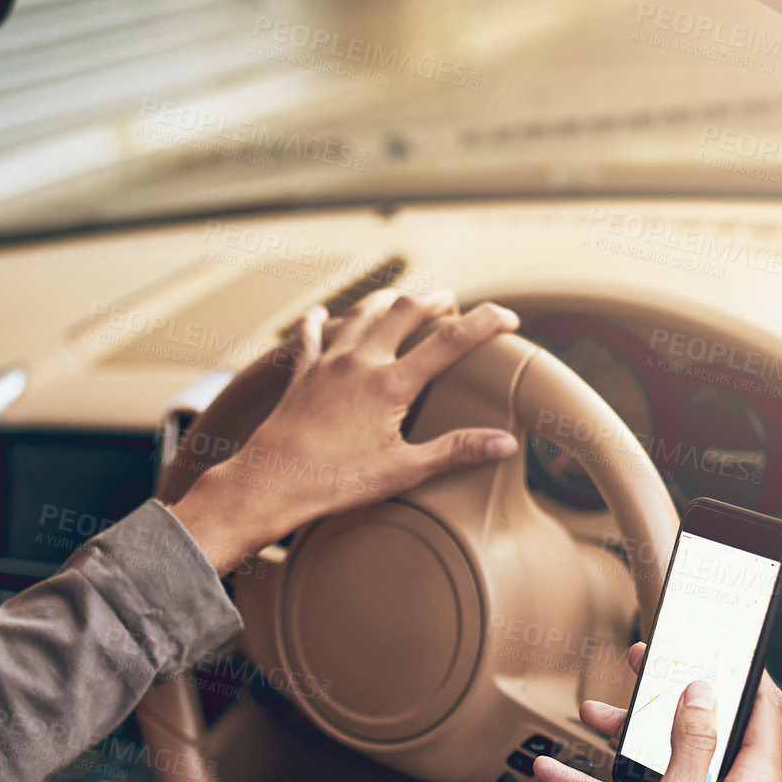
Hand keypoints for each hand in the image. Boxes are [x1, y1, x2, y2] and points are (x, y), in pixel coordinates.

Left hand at [171, 289, 519, 574]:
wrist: (271, 482)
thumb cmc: (336, 482)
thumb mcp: (403, 471)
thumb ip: (455, 451)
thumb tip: (504, 443)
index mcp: (391, 384)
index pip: (451, 340)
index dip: (487, 323)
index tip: (510, 319)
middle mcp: (360, 362)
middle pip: (405, 310)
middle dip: (434, 299)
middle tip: (452, 301)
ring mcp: (328, 363)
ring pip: (361, 312)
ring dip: (386, 300)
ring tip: (402, 299)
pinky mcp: (301, 373)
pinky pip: (311, 335)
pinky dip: (320, 321)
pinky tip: (322, 314)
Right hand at [533, 645, 781, 781]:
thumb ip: (688, 741)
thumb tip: (702, 691)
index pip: (762, 711)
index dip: (739, 672)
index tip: (714, 640)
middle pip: (707, 733)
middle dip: (666, 700)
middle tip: (641, 664)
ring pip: (668, 764)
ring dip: (627, 740)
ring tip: (589, 711)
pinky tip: (557, 771)